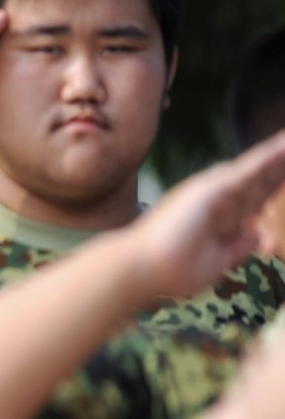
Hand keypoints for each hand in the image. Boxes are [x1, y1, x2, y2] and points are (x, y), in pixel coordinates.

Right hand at [124, 129, 284, 298]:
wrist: (147, 270)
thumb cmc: (173, 271)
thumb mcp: (218, 262)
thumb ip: (238, 247)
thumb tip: (256, 233)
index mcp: (219, 218)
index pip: (254, 198)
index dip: (273, 185)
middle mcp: (216, 201)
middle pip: (258, 181)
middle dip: (280, 168)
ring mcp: (212, 192)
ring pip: (255, 170)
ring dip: (277, 155)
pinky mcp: (209, 188)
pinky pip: (244, 171)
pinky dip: (265, 158)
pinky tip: (282, 147)